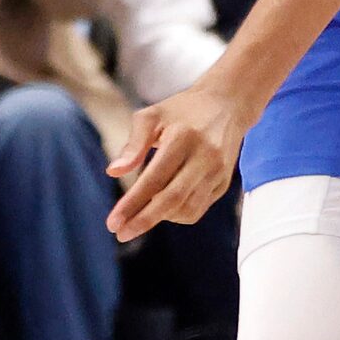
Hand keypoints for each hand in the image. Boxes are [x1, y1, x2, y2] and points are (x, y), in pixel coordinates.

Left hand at [105, 80, 255, 241]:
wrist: (226, 106)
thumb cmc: (180, 111)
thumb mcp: (151, 116)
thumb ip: (133, 144)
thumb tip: (112, 172)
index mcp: (183, 138)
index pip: (154, 179)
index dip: (132, 204)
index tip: (113, 223)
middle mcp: (204, 157)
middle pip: (172, 199)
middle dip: (144, 220)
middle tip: (120, 234)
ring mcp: (218, 172)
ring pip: (187, 209)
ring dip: (160, 218)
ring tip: (138, 215)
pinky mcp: (224, 183)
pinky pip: (197, 209)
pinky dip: (176, 214)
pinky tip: (161, 208)